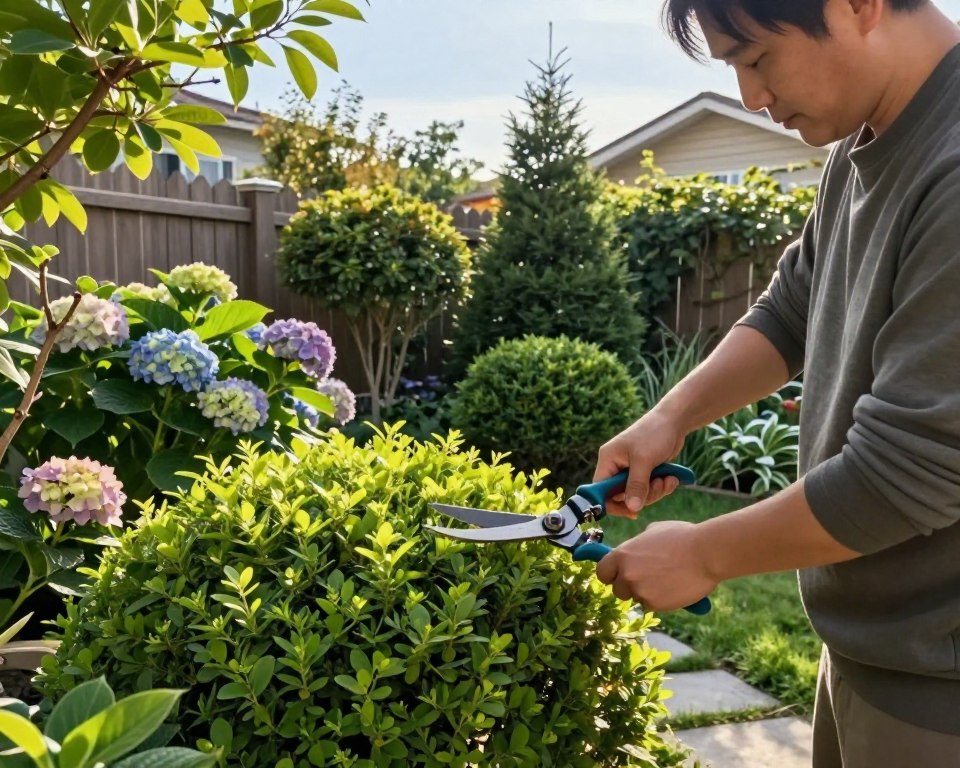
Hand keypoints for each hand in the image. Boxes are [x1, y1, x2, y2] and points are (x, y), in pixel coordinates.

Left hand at [594, 521, 715, 611]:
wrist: (705, 553)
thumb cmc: (682, 537)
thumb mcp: (654, 531)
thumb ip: (638, 544)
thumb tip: (635, 549)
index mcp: (622, 554)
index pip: (602, 572)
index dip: (610, 574)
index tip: (618, 575)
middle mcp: (626, 574)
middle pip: (617, 590)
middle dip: (629, 587)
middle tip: (647, 579)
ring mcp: (640, 591)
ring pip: (636, 599)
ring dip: (646, 593)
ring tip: (665, 581)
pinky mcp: (655, 604)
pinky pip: (651, 606)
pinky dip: (660, 600)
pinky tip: (674, 588)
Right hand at [595, 411, 686, 517]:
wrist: (674, 421)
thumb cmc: (654, 434)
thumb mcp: (644, 461)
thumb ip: (636, 486)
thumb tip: (631, 509)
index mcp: (608, 460)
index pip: (600, 490)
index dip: (612, 504)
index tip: (631, 512)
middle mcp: (616, 466)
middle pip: (622, 496)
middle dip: (643, 496)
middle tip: (657, 486)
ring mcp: (631, 470)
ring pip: (638, 495)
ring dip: (655, 492)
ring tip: (667, 479)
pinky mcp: (645, 472)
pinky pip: (649, 489)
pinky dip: (661, 487)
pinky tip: (672, 478)